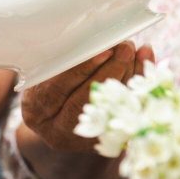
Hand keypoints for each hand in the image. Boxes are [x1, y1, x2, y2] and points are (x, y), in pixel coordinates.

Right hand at [21, 42, 153, 152]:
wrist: (54, 119)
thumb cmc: (46, 85)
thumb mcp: (45, 72)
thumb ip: (63, 58)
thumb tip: (94, 36)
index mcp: (35, 110)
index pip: (57, 89)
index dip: (81, 69)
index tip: (103, 50)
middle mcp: (55, 129)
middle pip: (85, 100)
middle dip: (109, 71)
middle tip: (124, 47)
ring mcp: (80, 140)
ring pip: (108, 108)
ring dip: (126, 77)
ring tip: (135, 53)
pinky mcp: (102, 141)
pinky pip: (124, 114)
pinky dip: (137, 90)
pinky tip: (144, 69)